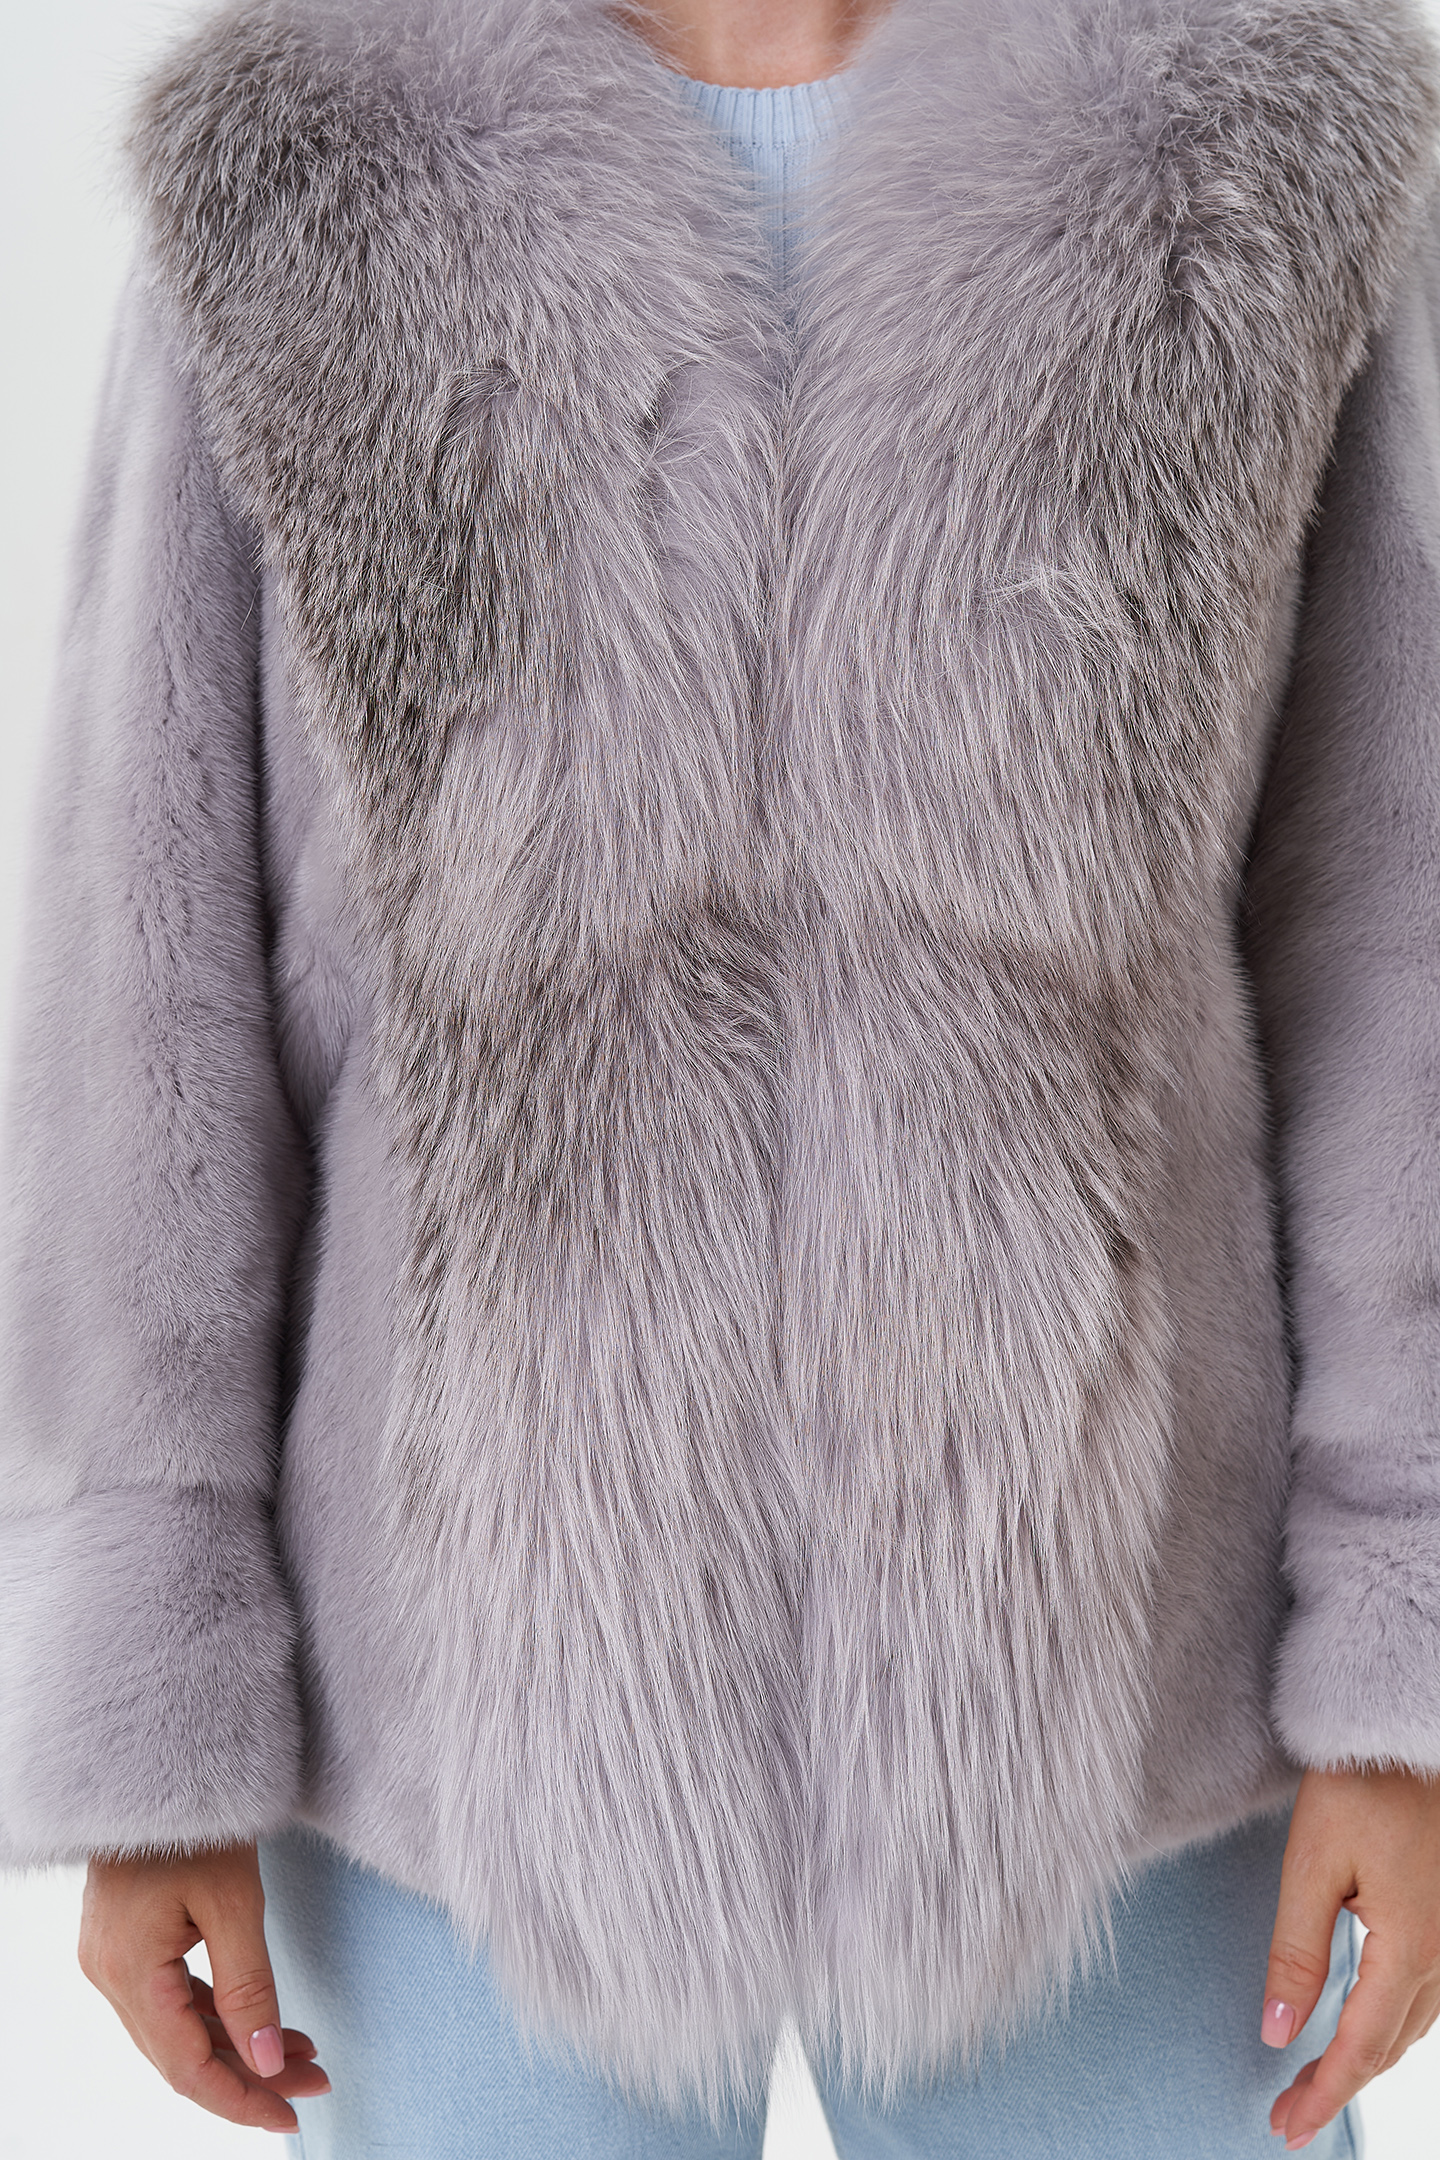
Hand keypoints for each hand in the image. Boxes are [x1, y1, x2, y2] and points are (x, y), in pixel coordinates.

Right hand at [78, 1837, 329, 2133]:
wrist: (159, 1761)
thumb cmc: (197, 1820)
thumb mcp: (234, 1901)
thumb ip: (249, 1987)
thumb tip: (267, 2061)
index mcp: (128, 1970)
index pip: (186, 2067)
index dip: (240, 2099)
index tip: (290, 2113)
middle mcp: (109, 1974)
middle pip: (183, 2055)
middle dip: (250, 2076)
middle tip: (314, 2083)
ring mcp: (114, 1959)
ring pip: (179, 2030)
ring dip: (238, 2047)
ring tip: (303, 2054)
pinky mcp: (128, 1943)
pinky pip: (173, 1999)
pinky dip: (218, 2016)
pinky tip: (264, 2024)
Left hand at [1263, 1764, 1439, 2149]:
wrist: (1411, 1727)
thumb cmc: (1362, 1781)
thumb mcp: (1313, 1861)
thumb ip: (1296, 1950)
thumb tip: (1277, 2029)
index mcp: (1411, 1946)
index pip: (1361, 2046)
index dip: (1322, 2093)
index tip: (1285, 2128)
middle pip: (1391, 2046)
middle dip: (1339, 2085)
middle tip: (1288, 2117)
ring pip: (1417, 2025)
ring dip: (1368, 2057)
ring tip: (1317, 2081)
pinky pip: (1431, 1994)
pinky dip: (1395, 2024)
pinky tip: (1368, 2024)